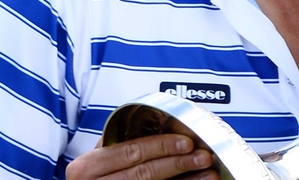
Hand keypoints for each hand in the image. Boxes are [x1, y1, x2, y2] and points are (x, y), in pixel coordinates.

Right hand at [66, 134, 217, 179]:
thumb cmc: (97, 175)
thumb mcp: (100, 157)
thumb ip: (123, 143)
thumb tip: (168, 125)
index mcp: (89, 166)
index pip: (131, 151)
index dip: (161, 146)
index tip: (187, 141)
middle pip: (145, 172)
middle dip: (178, 163)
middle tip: (204, 156)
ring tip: (209, 174)